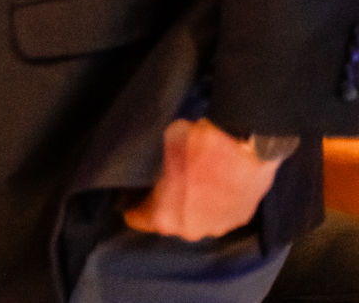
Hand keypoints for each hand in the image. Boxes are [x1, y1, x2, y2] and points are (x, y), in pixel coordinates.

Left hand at [122, 118, 285, 240]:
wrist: (245, 146)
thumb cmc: (196, 147)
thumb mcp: (162, 152)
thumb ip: (156, 171)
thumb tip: (159, 170)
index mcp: (164, 218)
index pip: (137, 218)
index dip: (133, 203)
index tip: (132, 193)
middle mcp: (191, 230)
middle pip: (169, 221)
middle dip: (165, 205)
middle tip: (165, 185)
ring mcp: (218, 227)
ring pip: (197, 219)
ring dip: (193, 206)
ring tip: (193, 183)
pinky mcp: (240, 219)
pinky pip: (220, 214)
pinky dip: (216, 203)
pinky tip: (215, 185)